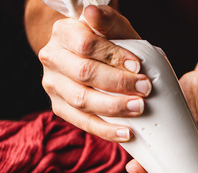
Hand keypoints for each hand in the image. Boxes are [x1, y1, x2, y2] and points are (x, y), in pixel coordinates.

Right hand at [38, 5, 149, 141]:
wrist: (100, 62)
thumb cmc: (112, 44)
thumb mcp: (115, 28)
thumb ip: (108, 20)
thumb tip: (92, 13)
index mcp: (63, 33)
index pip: (86, 45)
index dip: (113, 56)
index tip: (138, 66)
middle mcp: (52, 58)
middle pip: (84, 73)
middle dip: (118, 83)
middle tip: (146, 89)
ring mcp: (53, 85)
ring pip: (82, 100)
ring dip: (114, 107)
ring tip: (139, 108)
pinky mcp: (60, 107)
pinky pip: (82, 122)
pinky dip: (106, 130)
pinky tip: (126, 133)